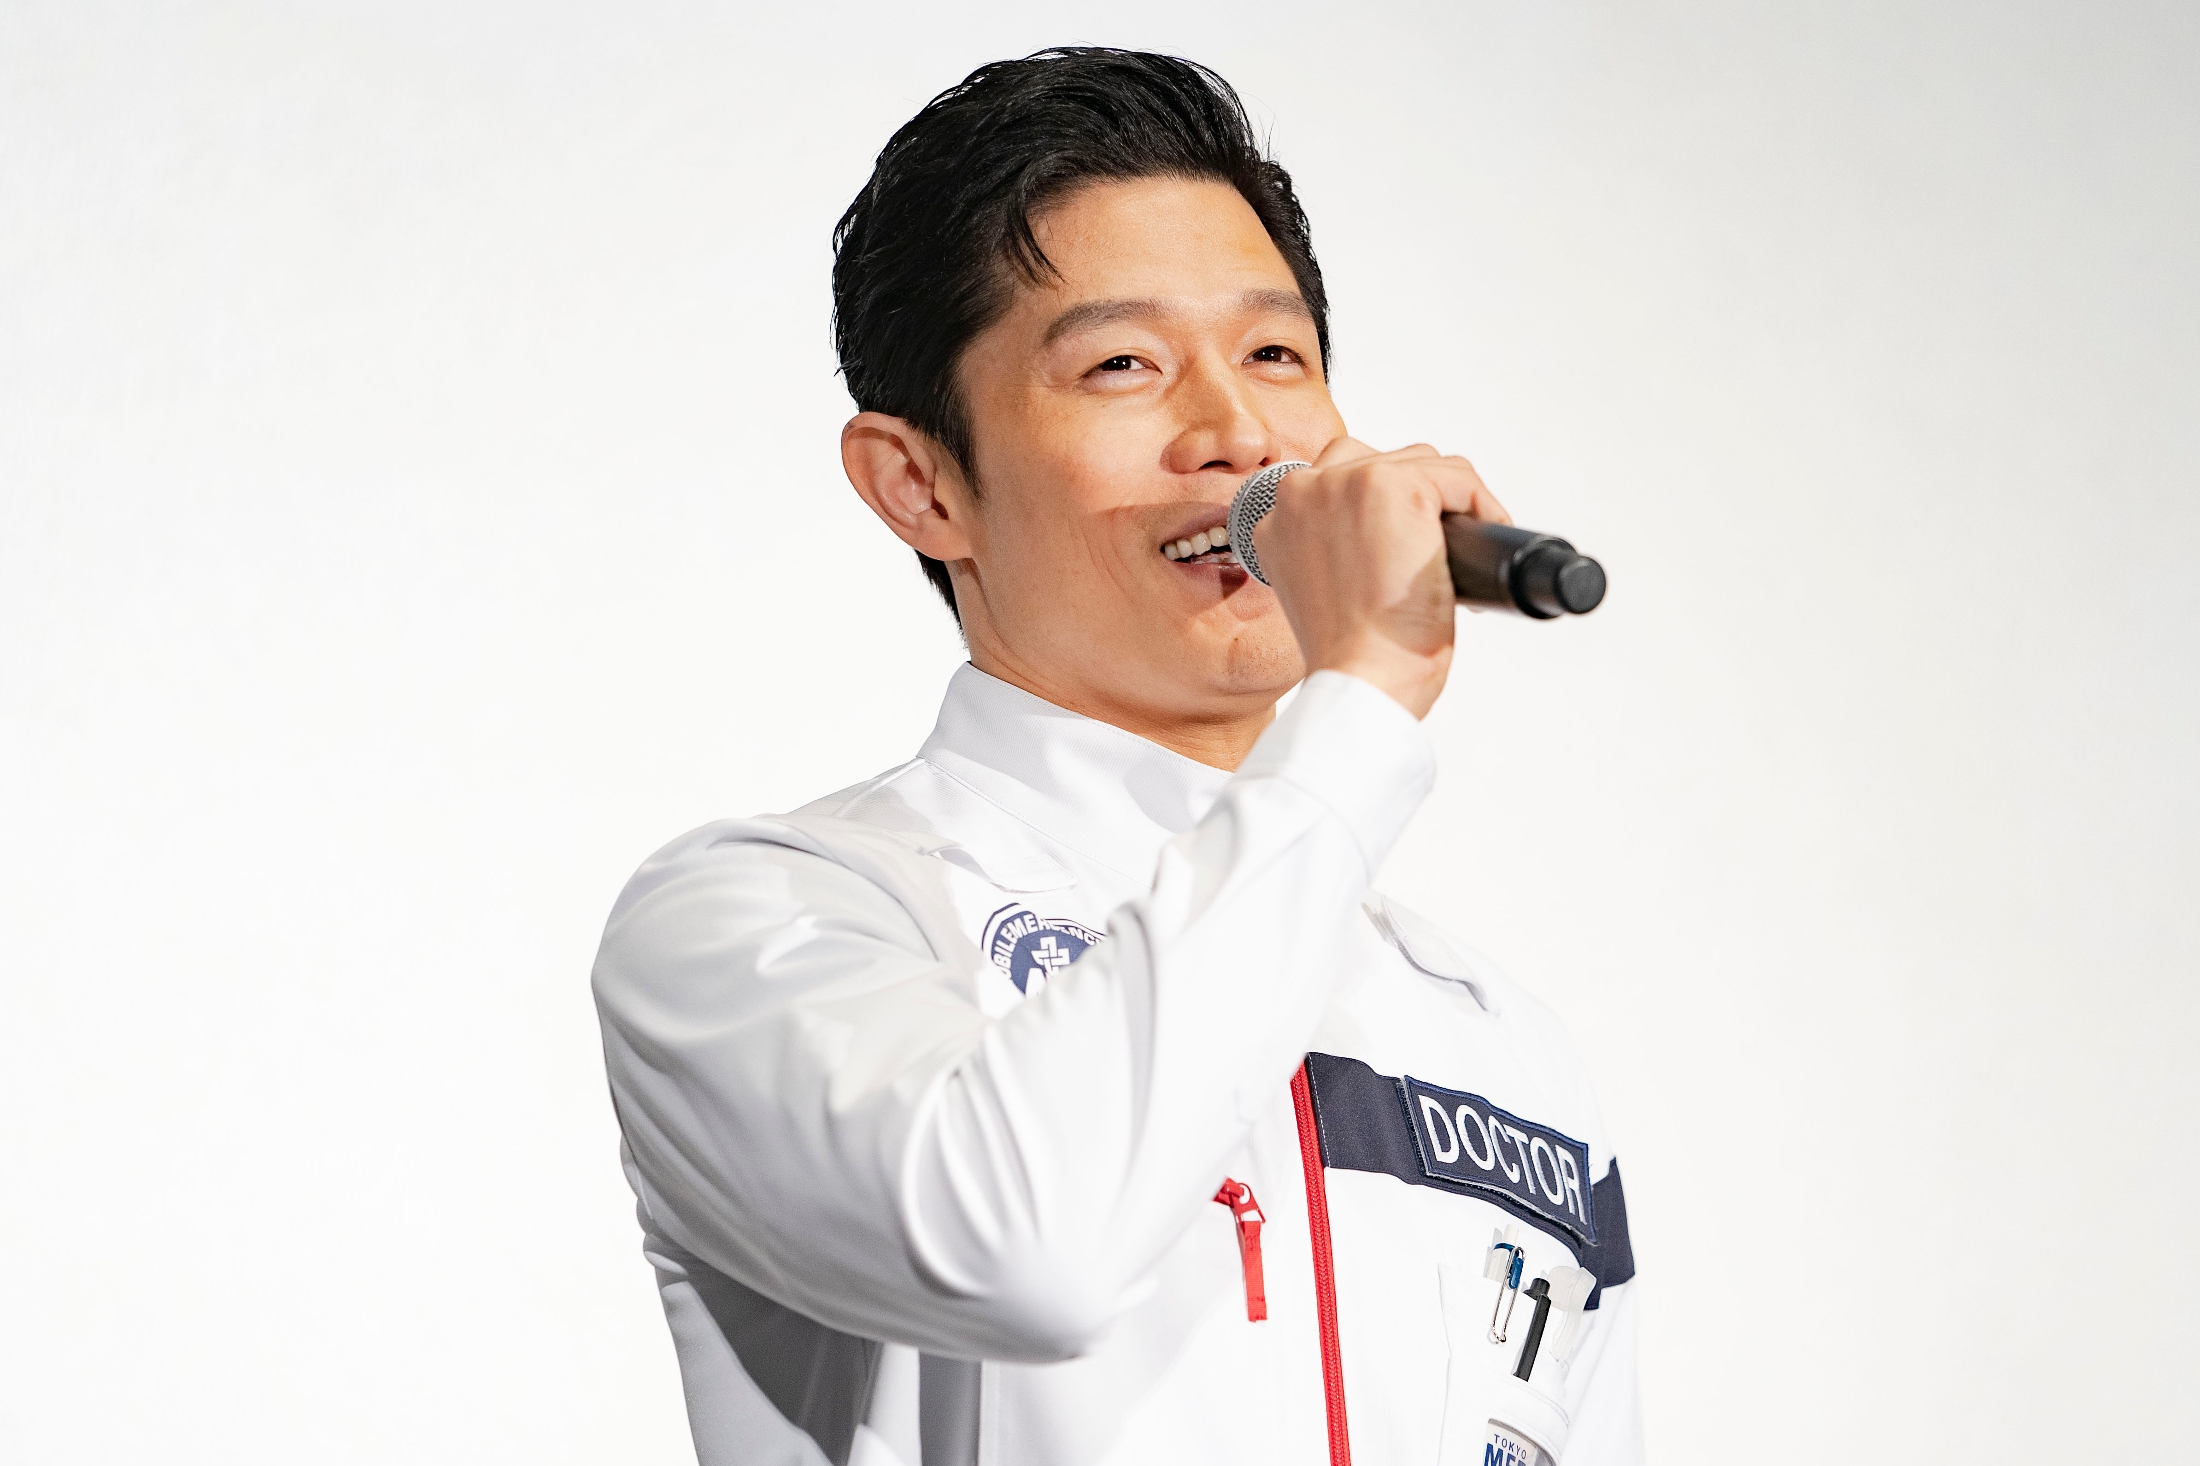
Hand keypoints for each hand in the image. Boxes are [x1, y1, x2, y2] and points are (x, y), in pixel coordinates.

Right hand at [1250, 438, 1509, 718]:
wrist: (1364, 681)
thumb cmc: (1352, 657)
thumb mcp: (1325, 593)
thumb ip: (1336, 550)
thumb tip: (1390, 534)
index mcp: (1280, 519)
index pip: (1343, 479)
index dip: (1385, 510)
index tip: (1407, 546)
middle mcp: (1303, 491)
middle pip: (1384, 462)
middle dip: (1421, 502)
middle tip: (1438, 555)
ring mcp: (1346, 483)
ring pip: (1424, 464)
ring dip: (1450, 502)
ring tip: (1457, 555)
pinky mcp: (1394, 486)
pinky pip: (1457, 477)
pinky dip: (1481, 506)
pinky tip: (1483, 539)